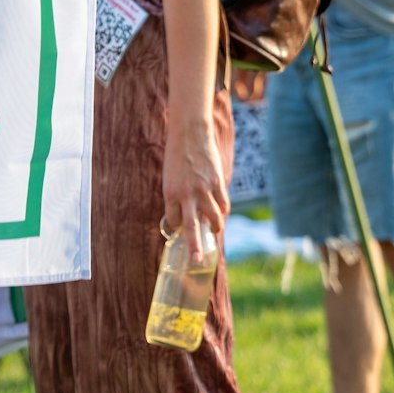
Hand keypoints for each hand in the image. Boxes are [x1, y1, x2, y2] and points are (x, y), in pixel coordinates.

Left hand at [163, 115, 229, 259]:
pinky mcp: (218, 183)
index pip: (174, 220)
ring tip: (214, 232)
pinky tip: (221, 217)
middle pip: (192, 227)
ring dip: (215, 228)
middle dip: (194, 246)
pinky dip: (223, 213)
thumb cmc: (176, 155)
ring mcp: (204, 189)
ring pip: (214, 218)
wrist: (189, 132)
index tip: (178, 232)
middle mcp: (187, 194)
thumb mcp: (169, 176)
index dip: (177, 227)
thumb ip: (176, 195)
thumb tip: (182, 212)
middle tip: (197, 260)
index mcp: (170, 192)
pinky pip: (223, 204)